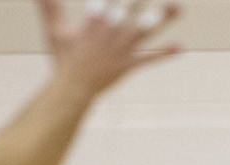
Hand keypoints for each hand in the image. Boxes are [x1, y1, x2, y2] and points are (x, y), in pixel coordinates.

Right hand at [38, 0, 180, 98]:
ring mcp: (120, 50)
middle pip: (131, 9)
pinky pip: (149, 58)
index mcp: (94, 22)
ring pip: (144, 31)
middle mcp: (110, 33)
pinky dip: (165, 54)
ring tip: (178, 7)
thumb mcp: (55, 32)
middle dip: (141, 0)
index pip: (108, 1)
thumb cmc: (63, 60)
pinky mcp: (127, 66)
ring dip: (162, 19)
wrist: (71, 90)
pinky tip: (180, 47)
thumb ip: (49, 9)